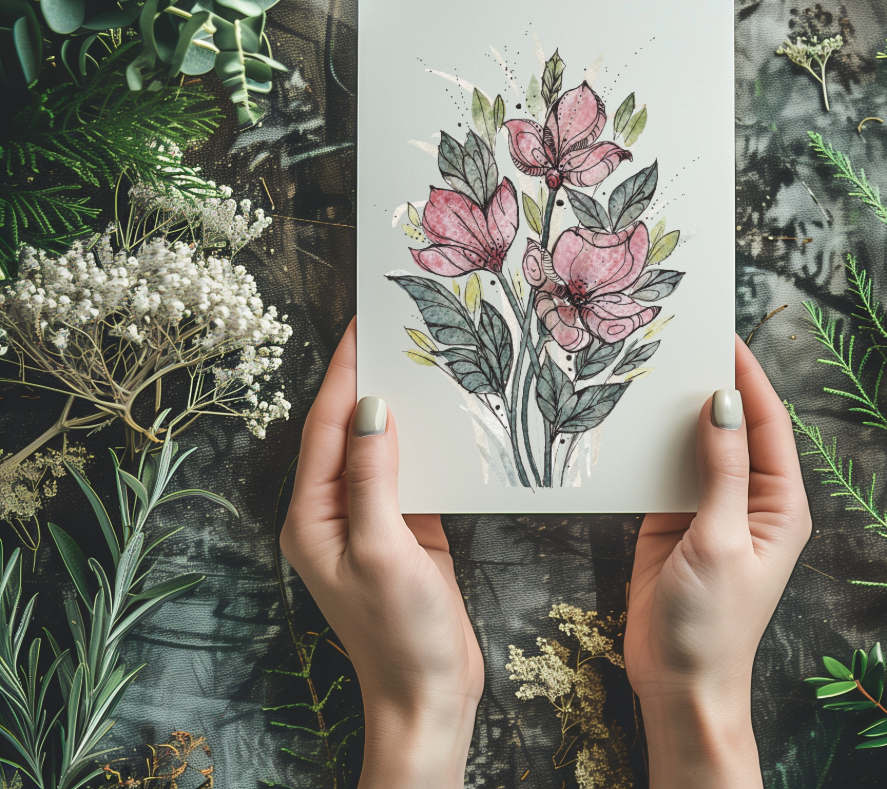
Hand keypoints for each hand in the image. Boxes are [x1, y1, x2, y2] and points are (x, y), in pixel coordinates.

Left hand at [279, 320, 483, 788]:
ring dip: (395, 404)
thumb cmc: (400, 634)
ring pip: (377, 444)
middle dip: (364, 378)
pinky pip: (406, 468)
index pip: (323, 427)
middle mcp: (334, 511)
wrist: (429, 693)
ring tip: (416, 359)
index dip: (341, 373)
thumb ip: (373, 477)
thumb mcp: (383, 550)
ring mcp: (369, 518)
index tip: (359, 326)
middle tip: (390, 330)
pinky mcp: (403, 526)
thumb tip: (370, 409)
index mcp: (312, 515)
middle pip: (344, 429)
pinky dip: (420, 437)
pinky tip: (440, 415)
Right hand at [624, 335, 811, 788]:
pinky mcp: (671, 518)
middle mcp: (747, 497)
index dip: (748, 377)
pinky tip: (629, 418)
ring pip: (695, 442)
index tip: (723, 336)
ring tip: (650, 368)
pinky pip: (664, 468)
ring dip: (675, 411)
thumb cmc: (713, 624)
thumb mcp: (719, 540)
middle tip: (679, 341)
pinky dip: (650, 444)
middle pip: (731, 425)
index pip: (767, 423)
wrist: (678, 684)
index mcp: (777, 503)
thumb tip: (720, 401)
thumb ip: (719, 470)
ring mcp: (708, 506)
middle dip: (709, 385)